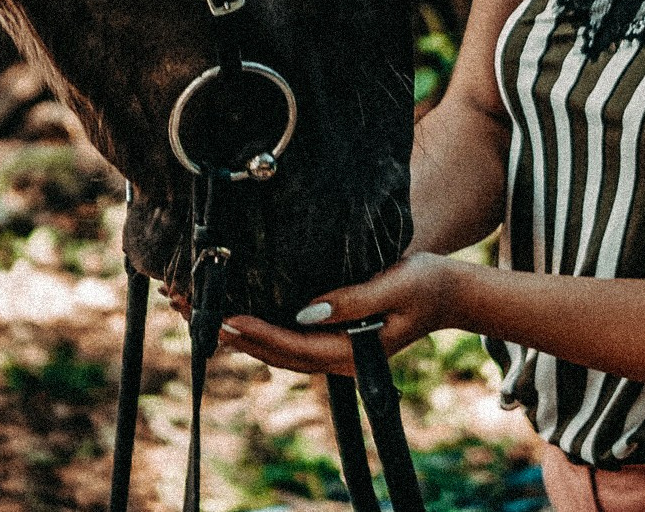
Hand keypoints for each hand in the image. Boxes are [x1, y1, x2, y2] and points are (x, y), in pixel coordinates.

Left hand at [219, 252, 465, 375]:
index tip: (226, 319)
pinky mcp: (331, 337)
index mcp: (353, 354)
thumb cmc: (425, 284)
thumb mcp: (395, 284)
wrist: (450, 293)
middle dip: (235, 335)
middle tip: (194, 314)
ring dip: (239, 334)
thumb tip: (306, 310)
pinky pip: (287, 339)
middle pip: (277, 354)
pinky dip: (257, 329)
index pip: (295, 346)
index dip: (258, 333)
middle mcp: (338, 359)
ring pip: (277, 350)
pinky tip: (234, 315)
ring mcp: (333, 352)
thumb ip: (352, 300)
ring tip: (200, 314)